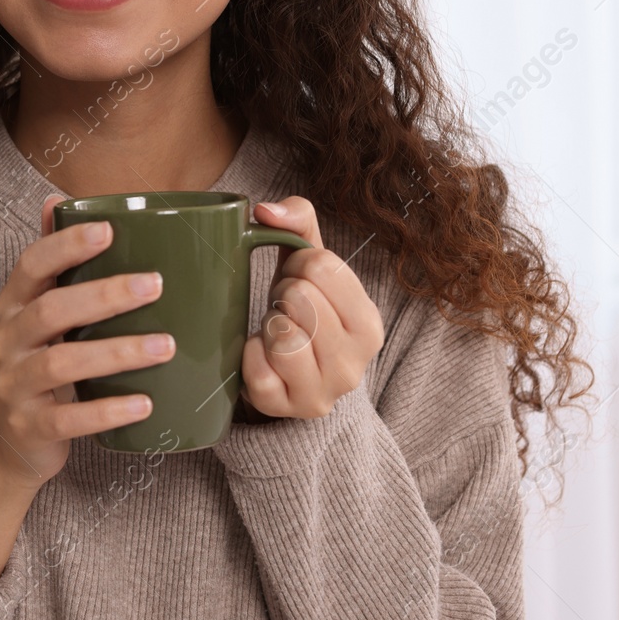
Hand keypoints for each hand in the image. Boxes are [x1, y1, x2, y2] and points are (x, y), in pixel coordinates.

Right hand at [0, 195, 175, 490]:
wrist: (7, 445)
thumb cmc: (36, 364)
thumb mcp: (35, 313)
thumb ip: (51, 264)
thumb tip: (57, 200)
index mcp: (12, 306)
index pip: (31, 266)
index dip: (66, 246)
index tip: (108, 230)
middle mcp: (7, 341)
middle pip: (51, 310)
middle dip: (105, 295)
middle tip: (155, 284)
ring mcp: (15, 386)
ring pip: (61, 364)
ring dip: (117, 352)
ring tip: (166, 347)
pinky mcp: (30, 427)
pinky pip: (68, 419)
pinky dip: (107, 411)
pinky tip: (145, 404)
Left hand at [238, 197, 384, 419]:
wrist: (286, 375)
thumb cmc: (301, 309)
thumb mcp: (308, 262)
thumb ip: (298, 220)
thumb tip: (263, 210)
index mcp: (369, 324)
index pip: (323, 267)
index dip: (297, 264)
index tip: (298, 279)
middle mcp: (355, 364)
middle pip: (300, 297)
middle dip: (282, 295)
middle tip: (286, 309)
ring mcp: (323, 392)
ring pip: (282, 335)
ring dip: (268, 324)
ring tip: (276, 331)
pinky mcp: (286, 409)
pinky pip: (257, 368)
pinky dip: (249, 353)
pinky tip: (261, 354)